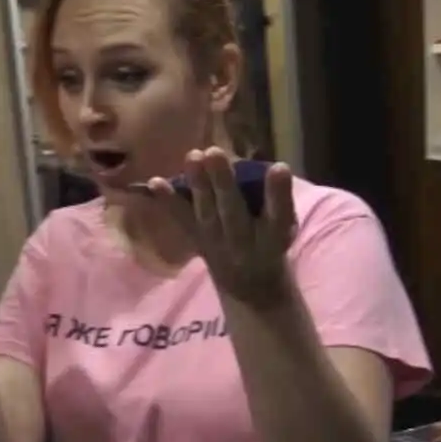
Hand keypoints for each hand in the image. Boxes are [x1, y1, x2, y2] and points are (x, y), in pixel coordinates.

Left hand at [147, 148, 295, 306]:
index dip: (279, 193)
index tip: (279, 167)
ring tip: (193, 156)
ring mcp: (217, 243)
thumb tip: (255, 158)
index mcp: (275, 236)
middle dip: (223, 182)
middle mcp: (244, 242)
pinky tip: (154, 182)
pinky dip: (168, 203)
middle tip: (214, 152)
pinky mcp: (197, 242)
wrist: (252, 289)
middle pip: (233, 212)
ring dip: (197, 184)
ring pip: (206, 213)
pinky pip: (182, 222)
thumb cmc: (272, 244)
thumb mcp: (286, 228)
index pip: (279, 215)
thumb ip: (276, 200)